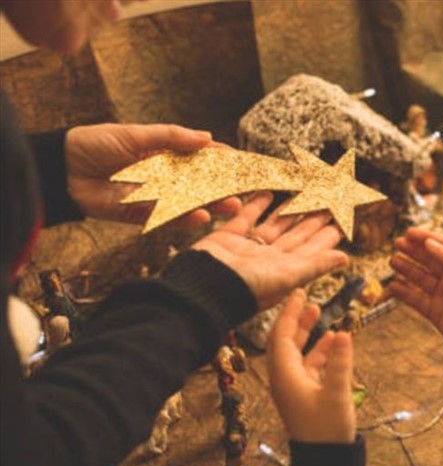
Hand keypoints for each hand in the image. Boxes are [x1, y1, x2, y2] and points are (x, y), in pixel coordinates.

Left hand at [65, 123, 239, 225]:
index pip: (201, 156)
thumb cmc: (96, 144)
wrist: (62, 170)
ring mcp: (156, 195)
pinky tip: (200, 217)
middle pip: (201, 182)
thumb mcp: (135, 134)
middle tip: (244, 191)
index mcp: (166, 152)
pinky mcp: (144, 214)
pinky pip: (169, 218)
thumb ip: (171, 137)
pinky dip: (185, 219)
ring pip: (190, 202)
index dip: (223, 160)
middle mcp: (166, 175)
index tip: (245, 164)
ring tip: (231, 206)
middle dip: (224, 186)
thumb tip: (208, 137)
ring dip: (211, 205)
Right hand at [192, 192, 348, 309]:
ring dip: (288, 211)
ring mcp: (248, 249)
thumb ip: (315, 265)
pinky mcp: (227, 237)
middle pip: (295, 236)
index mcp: (284, 271)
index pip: (311, 251)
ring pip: (273, 225)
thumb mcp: (287, 277)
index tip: (339, 223)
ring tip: (303, 194)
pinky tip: (269, 192)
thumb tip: (344, 259)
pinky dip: (256, 205)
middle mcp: (268, 260)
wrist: (202, 287)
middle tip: (326, 202)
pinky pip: (245, 218)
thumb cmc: (245, 288)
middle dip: (311, 220)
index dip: (325, 238)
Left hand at [268, 289, 354, 443]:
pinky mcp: (303, 393)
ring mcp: (293, 386)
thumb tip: (344, 332)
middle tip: (305, 297)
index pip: (282, 336)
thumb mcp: (336, 394)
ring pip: (296, 351)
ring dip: (306, 332)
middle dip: (294, 318)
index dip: (289, 313)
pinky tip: (332, 340)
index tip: (298, 292)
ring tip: (318, 311)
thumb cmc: (327, 429)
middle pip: (284, 340)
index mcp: (285, 376)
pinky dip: (317, 350)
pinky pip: (306, 364)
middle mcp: (284, 378)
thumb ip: (340, 363)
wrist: (324, 458)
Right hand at [389, 228, 442, 339]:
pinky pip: (416, 299)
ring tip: (393, 260)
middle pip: (429, 260)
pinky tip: (393, 285)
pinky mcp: (435, 310)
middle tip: (397, 243)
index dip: (426, 238)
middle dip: (413, 251)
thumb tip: (428, 242)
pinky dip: (404, 292)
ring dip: (406, 268)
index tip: (410, 233)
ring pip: (420, 278)